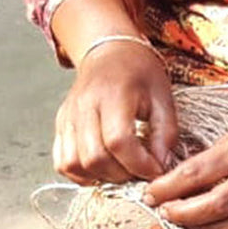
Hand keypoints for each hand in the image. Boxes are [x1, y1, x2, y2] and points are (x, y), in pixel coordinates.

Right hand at [54, 40, 177, 184]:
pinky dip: (82, 175)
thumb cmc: (140, 74)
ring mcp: (68, 117)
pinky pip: (63, 162)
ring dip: (102, 177)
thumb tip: (160, 167)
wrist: (109, 52)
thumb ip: (166, 134)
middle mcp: (84, 106)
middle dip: (123, 175)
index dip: (139, 164)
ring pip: (75, 164)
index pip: (118, 141)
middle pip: (95, 158)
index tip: (156, 169)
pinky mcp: (61, 126)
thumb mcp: (164, 98)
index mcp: (112, 95)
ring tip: (122, 170)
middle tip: (140, 171)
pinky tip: (103, 170)